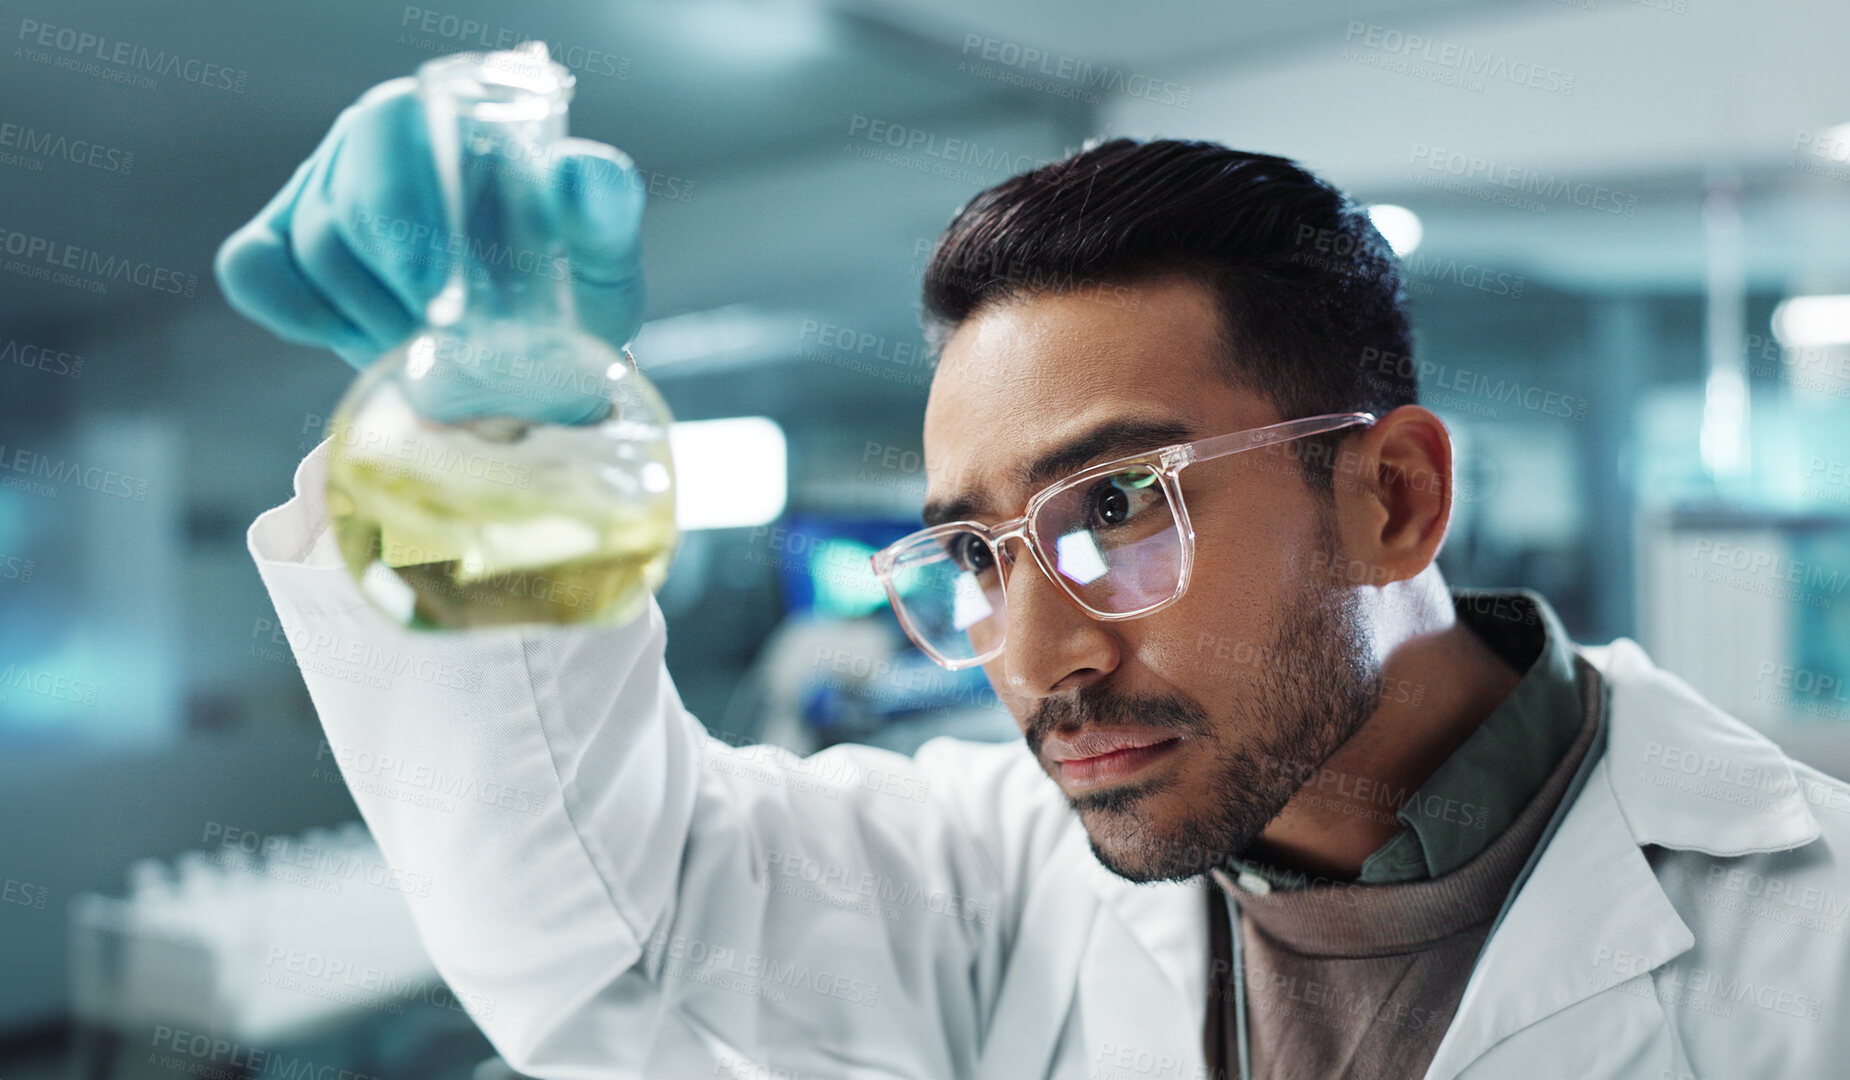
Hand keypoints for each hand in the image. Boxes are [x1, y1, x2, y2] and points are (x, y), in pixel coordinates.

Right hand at [214, 77, 645, 370]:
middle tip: (447, 346)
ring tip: (431, 354)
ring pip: (312, 257)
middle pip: (345, 208)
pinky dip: (301, 317)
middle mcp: (369, 147)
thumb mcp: (604, 254)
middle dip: (396, 294)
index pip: (388, 130)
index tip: (437, 294)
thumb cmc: (569, 288)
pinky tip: (357, 342)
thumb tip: (577, 173)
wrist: (542, 354)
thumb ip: (603, 209)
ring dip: (371, 322)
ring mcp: (319, 197)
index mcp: (441, 120)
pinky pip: (256, 273)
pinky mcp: (283, 250)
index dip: (400, 208)